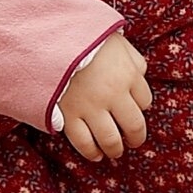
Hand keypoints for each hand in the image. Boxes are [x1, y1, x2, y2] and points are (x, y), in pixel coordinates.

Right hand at [56, 35, 152, 160]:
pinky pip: (84, 142)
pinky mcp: (68, 116)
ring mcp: (90, 108)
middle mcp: (113, 95)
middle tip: (134, 141)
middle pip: (134, 126)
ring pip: (111, 140)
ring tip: (115, 152)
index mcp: (128, 74)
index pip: (145, 100)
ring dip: (115, 149)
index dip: (141, 106)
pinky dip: (92, 152)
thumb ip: (131, 57)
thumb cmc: (83, 37)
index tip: (133, 108)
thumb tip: (140, 74)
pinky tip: (96, 155)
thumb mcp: (115, 39)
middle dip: (136, 138)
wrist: (48, 38)